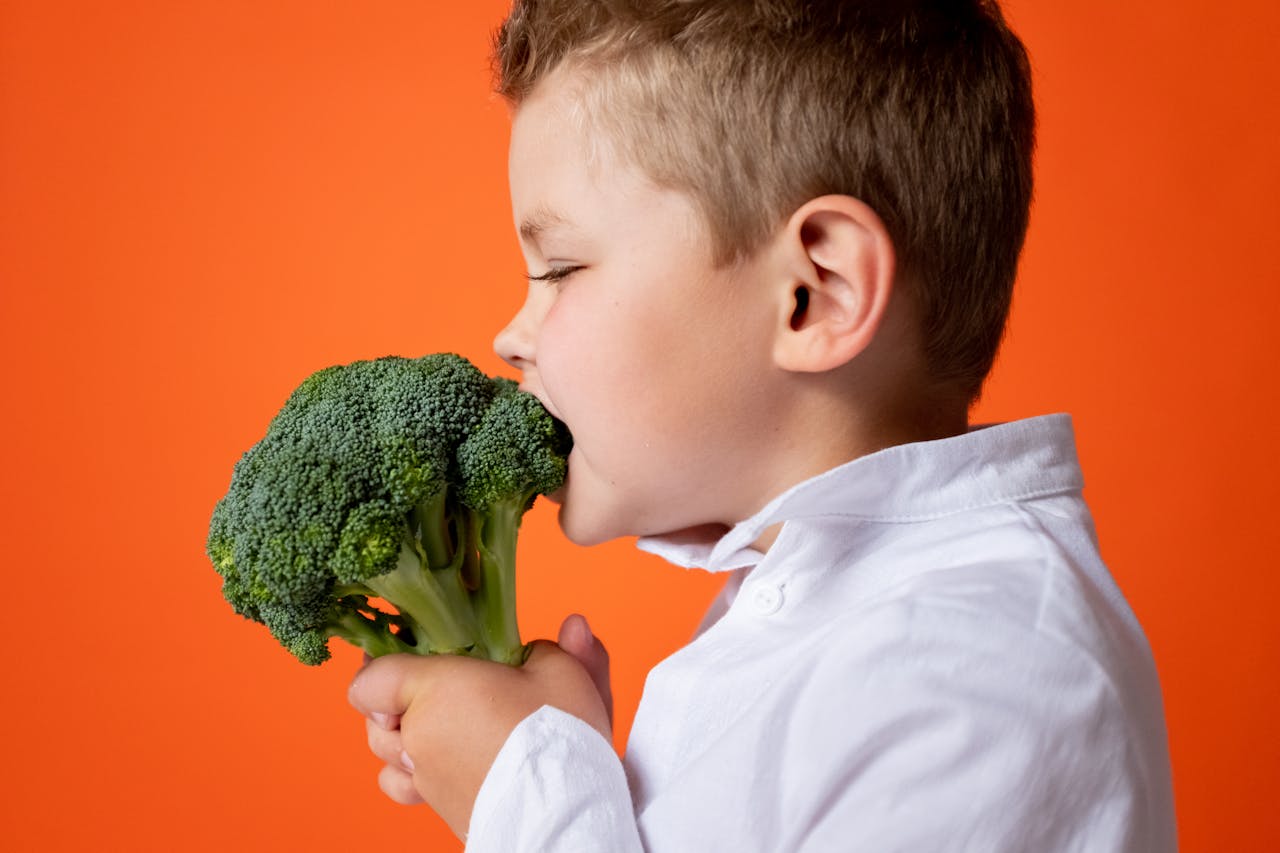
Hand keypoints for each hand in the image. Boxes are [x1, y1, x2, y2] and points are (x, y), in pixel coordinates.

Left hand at [347, 615, 612, 838]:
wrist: (565, 812)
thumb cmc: (558, 736)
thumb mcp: (566, 674)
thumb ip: (560, 647)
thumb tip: (573, 628)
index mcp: (434, 690)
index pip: (370, 681)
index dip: (378, 668)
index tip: (402, 657)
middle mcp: (416, 737)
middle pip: (375, 721)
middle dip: (394, 705)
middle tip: (428, 689)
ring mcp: (424, 779)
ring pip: (389, 758)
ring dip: (403, 740)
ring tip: (438, 725)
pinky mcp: (441, 810)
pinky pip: (409, 788)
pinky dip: (416, 775)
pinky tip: (444, 762)